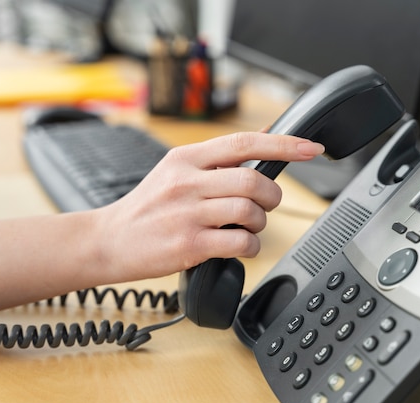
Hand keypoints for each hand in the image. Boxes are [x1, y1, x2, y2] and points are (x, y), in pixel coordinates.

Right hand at [94, 131, 324, 281]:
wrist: (108, 240)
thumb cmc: (148, 207)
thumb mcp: (176, 170)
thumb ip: (217, 158)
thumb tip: (263, 139)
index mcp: (186, 157)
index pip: (244, 143)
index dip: (284, 144)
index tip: (311, 148)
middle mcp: (187, 181)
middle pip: (252, 180)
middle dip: (271, 196)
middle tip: (265, 205)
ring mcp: (187, 213)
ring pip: (248, 210)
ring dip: (260, 223)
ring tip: (247, 228)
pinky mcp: (188, 244)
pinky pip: (239, 242)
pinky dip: (251, 246)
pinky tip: (241, 246)